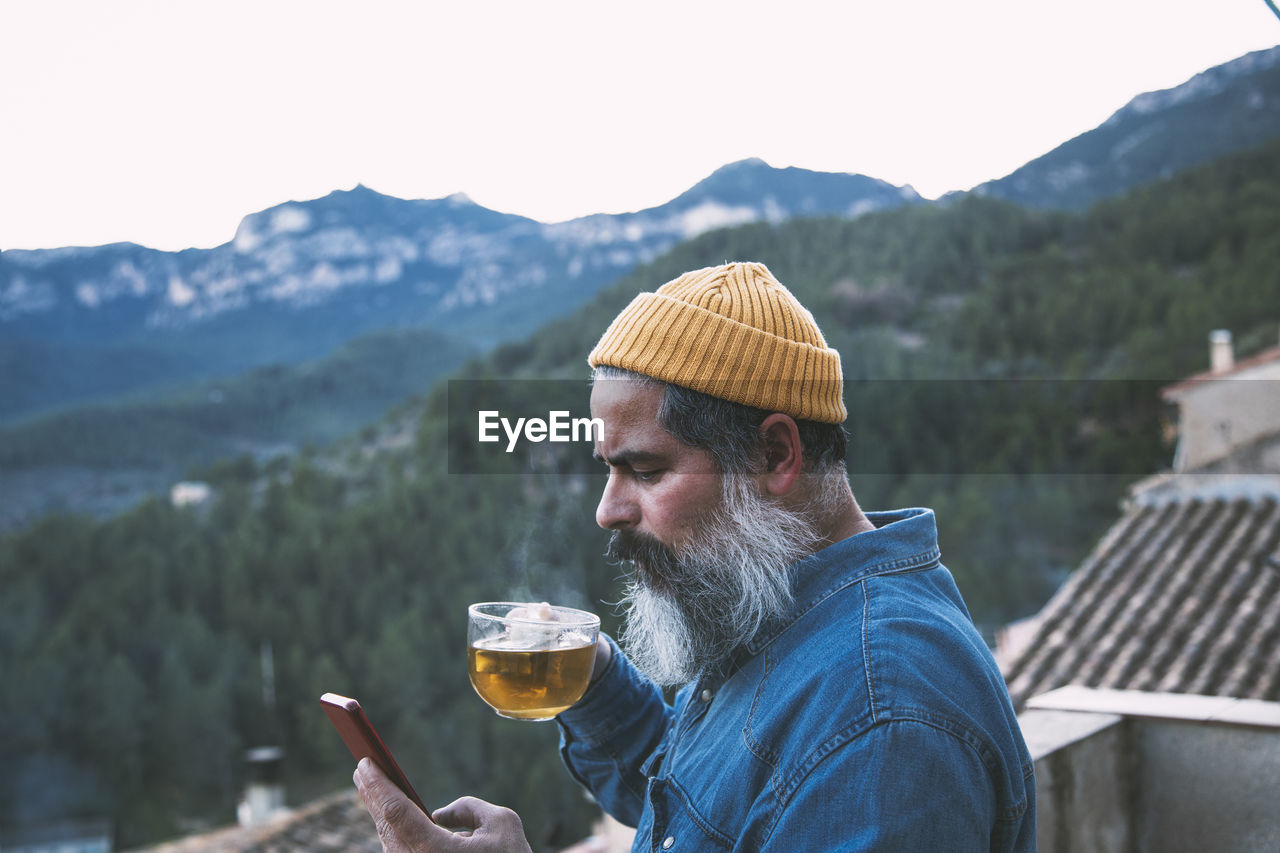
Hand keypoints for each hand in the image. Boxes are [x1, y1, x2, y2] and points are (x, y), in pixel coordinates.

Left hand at [354, 758, 531, 852]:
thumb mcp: (502, 823)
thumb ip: (467, 808)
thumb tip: (438, 815)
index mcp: (434, 851)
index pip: (395, 811)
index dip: (378, 785)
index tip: (366, 763)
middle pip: (386, 826)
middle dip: (372, 795)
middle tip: (363, 769)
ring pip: (390, 841)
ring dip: (380, 813)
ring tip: (371, 789)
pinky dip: (393, 832)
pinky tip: (390, 818)